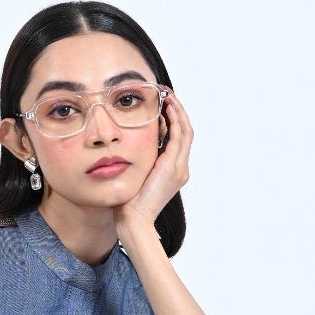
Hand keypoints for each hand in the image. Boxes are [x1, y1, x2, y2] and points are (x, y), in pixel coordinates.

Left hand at [112, 88, 191, 232]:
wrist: (134, 220)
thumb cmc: (129, 202)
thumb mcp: (136, 176)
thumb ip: (139, 161)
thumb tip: (129, 145)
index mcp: (173, 171)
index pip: (178, 139)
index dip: (174, 119)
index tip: (164, 104)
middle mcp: (180, 168)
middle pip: (185, 131)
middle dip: (177, 110)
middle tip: (167, 93)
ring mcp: (179, 167)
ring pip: (185, 131)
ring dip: (177, 111)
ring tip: (168, 95)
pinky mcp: (172, 166)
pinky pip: (178, 136)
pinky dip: (174, 120)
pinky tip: (166, 108)